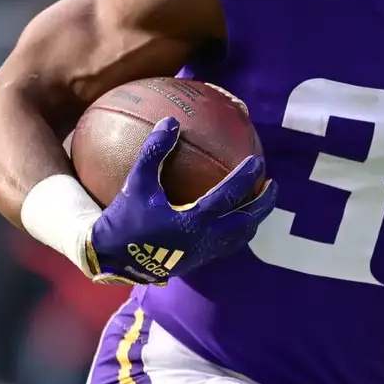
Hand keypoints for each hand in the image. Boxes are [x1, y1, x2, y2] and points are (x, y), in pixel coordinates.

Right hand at [85, 117, 275, 285]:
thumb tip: (170, 121)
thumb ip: (154, 152)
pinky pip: (226, 246)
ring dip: (253, 219)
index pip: (230, 197)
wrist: (111, 260)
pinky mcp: (196, 261)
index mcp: (194, 221)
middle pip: (246, 222)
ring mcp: (202, 254)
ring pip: (239, 237)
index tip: (258, 161)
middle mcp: (204, 240)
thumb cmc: (123, 219)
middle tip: (273, 185)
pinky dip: (236, 231)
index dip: (247, 178)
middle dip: (264, 204)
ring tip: (259, 203)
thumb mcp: (135, 183)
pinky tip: (232, 219)